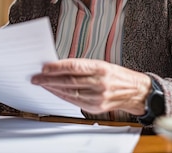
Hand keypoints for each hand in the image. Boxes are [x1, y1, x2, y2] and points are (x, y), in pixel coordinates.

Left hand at [30, 58, 150, 115]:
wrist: (135, 91)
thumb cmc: (117, 75)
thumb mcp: (102, 64)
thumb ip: (82, 65)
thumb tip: (60, 66)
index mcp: (101, 68)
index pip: (74, 67)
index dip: (57, 67)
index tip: (44, 67)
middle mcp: (100, 83)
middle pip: (69, 81)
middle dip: (49, 79)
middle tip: (37, 77)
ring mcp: (98, 97)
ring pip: (69, 92)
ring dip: (53, 88)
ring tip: (42, 84)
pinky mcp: (95, 107)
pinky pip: (74, 101)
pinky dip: (62, 96)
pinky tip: (55, 92)